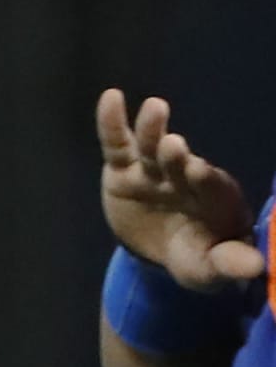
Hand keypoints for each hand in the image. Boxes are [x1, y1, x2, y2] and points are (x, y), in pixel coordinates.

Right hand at [96, 88, 263, 290]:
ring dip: (153, 129)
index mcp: (212, 201)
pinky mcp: (122, 169)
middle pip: (179, 163)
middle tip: (173, 146)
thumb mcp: (209, 269)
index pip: (210, 188)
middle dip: (176, 156)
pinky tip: (111, 97)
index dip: (204, 180)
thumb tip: (256, 266)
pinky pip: (116, 142)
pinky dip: (112, 121)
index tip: (196, 171)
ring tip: (156, 108)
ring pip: (151, 146)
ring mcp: (152, 171)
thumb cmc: (196, 257)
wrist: (161, 251)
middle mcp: (183, 179)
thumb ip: (228, 264)